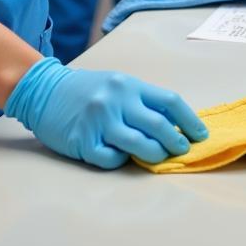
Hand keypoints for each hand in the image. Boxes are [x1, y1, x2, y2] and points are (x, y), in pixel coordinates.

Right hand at [5, 57, 207, 167]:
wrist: (45, 90)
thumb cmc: (88, 89)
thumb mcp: (118, 85)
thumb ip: (142, 101)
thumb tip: (174, 125)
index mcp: (129, 84)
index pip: (169, 102)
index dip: (189, 120)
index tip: (200, 134)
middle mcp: (116, 100)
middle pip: (158, 126)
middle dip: (176, 142)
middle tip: (183, 150)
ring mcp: (99, 121)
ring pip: (139, 145)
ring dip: (155, 155)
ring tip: (161, 158)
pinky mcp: (83, 141)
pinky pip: (111, 159)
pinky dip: (121, 160)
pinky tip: (121, 156)